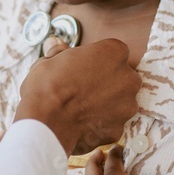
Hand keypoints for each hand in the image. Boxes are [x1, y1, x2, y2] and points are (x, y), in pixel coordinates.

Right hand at [14, 38, 141, 155]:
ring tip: (82, 108)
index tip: (85, 67)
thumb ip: (60, 52)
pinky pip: (112, 124)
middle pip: (124, 78)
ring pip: (121, 103)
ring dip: (107, 104)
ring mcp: (126, 106)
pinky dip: (100, 124)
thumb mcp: (49, 61)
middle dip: (108, 82)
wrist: (45, 123)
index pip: (115, 52)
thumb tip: (56, 45)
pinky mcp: (118, 129)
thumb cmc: (47, 87)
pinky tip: (82, 123)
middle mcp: (127, 78)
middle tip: (84, 87)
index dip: (99, 60)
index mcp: (114, 53)